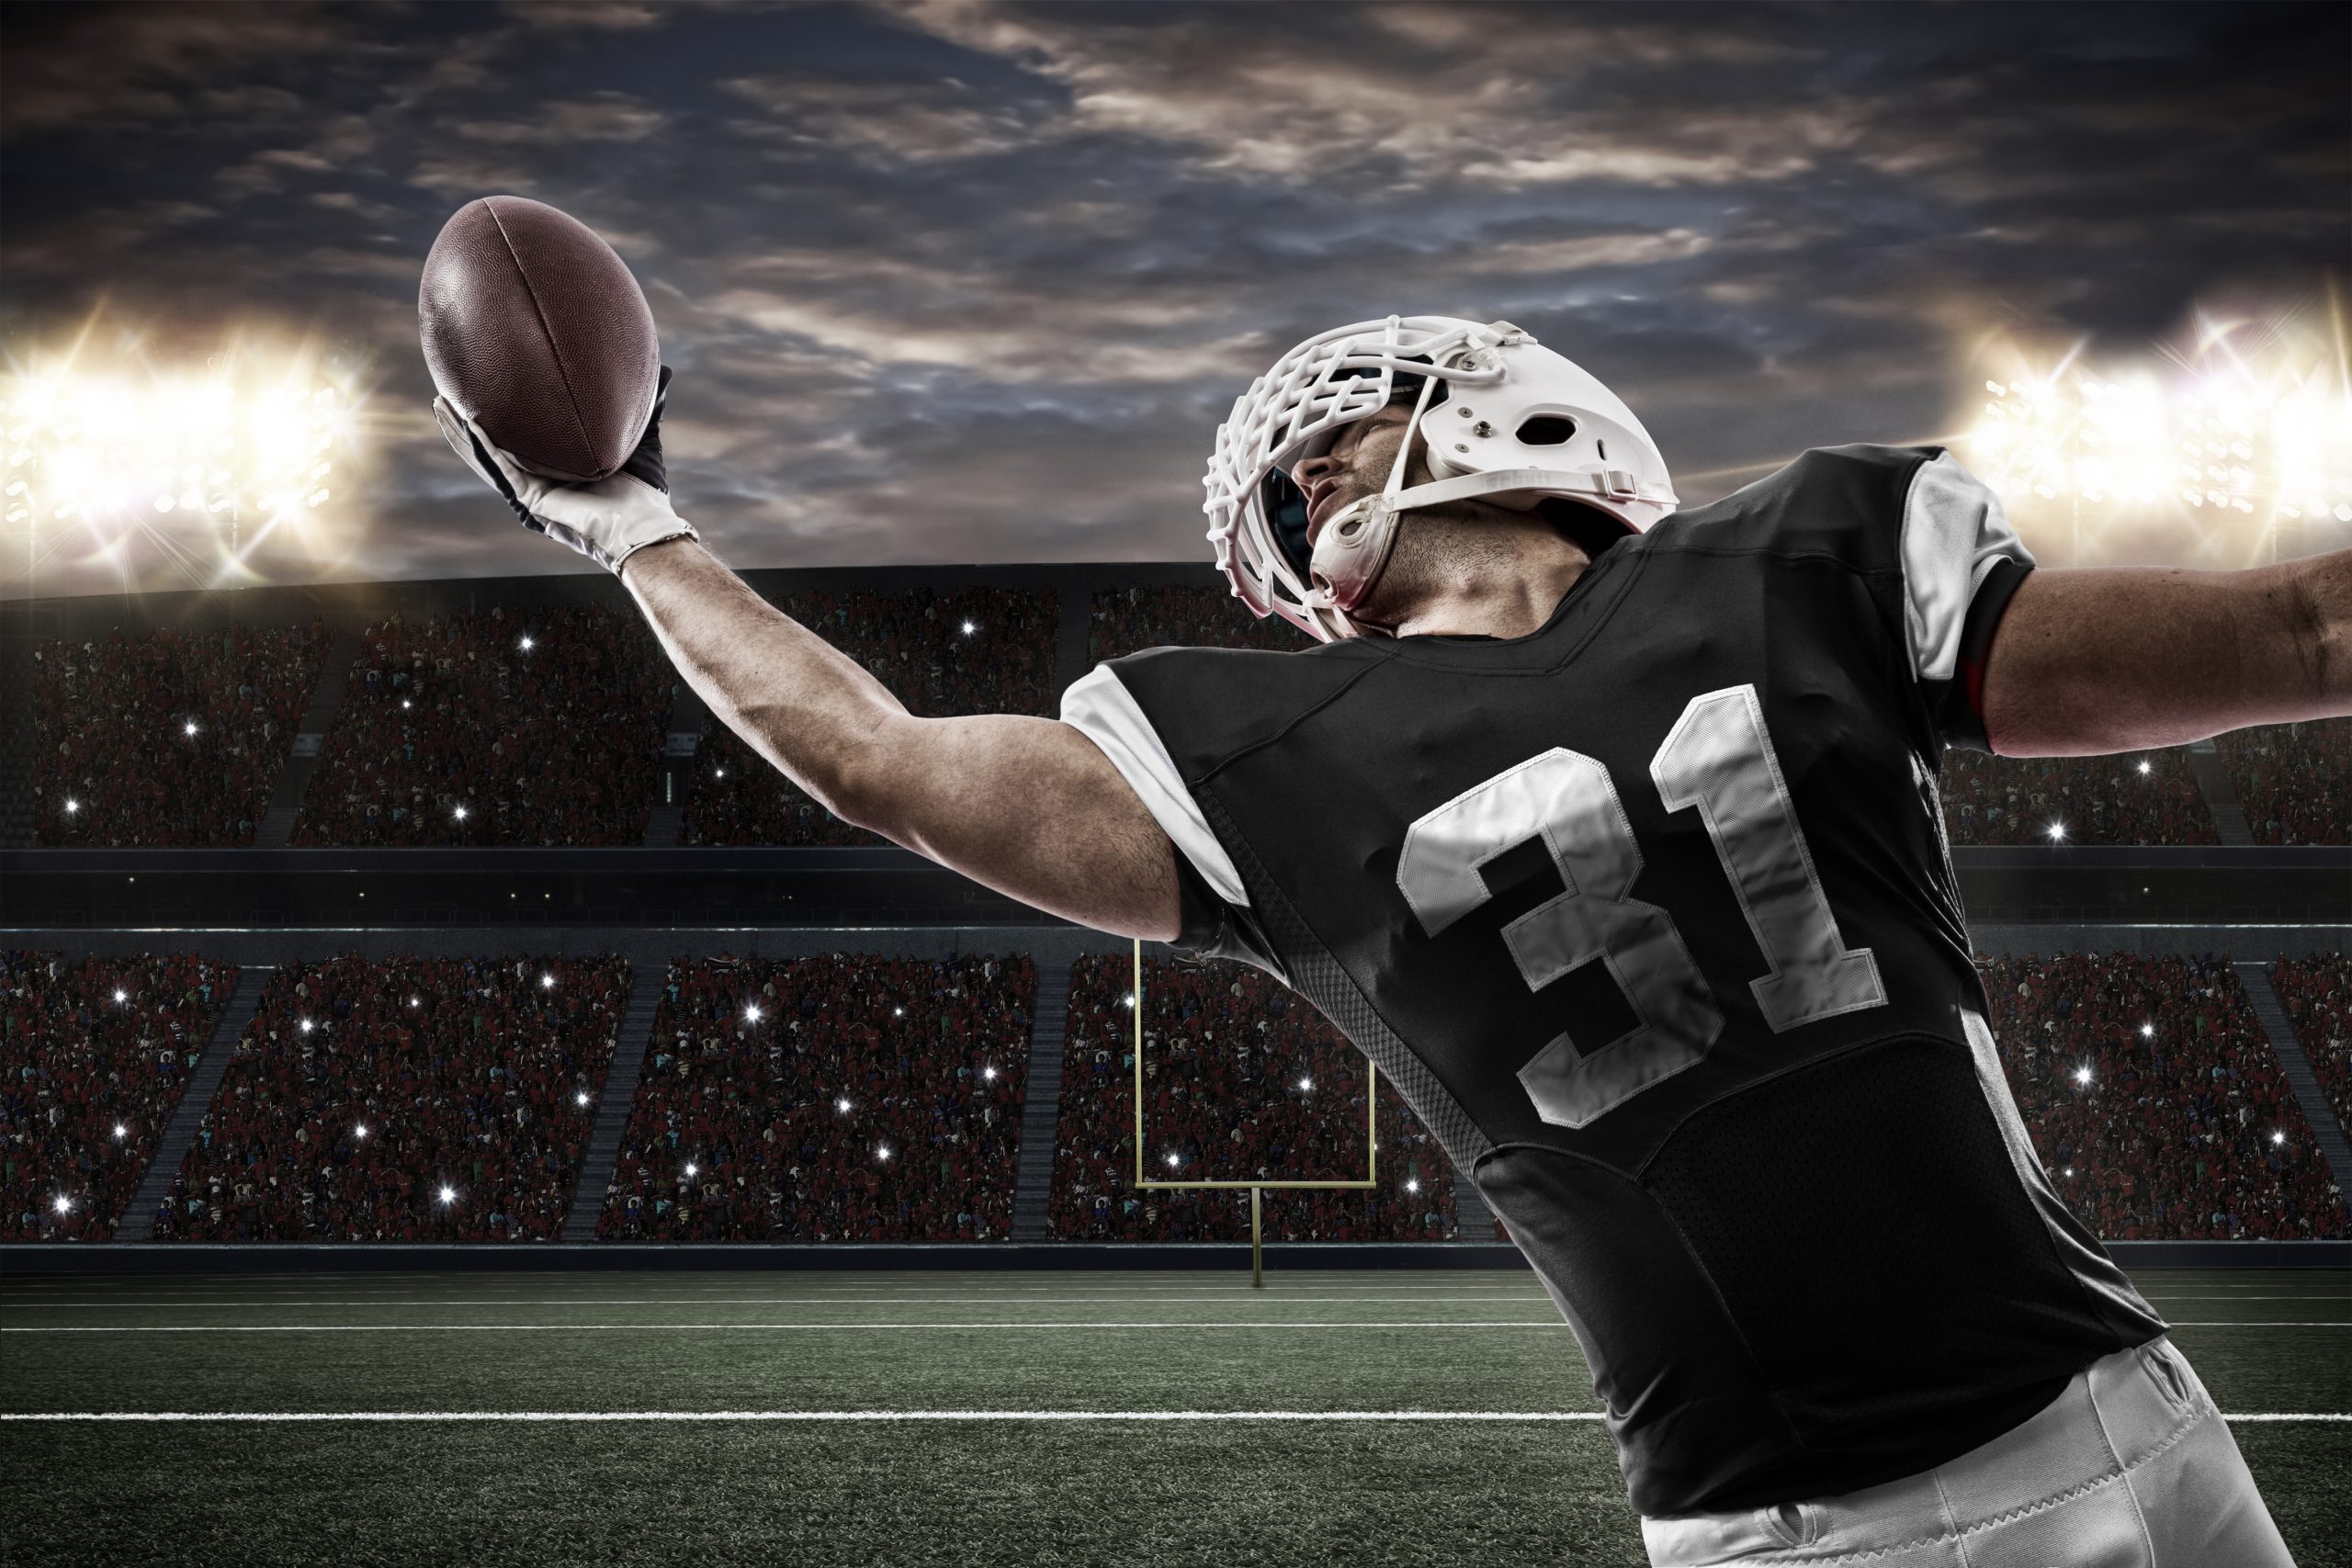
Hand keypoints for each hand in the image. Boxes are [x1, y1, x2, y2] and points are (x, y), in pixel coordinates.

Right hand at [433, 364, 698, 575]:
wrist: (642, 525)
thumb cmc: (644, 490)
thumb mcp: (638, 438)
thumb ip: (640, 409)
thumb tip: (660, 370)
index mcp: (557, 468)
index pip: (519, 437)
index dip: (500, 415)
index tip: (484, 386)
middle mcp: (539, 479)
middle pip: (491, 445)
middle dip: (465, 420)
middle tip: (444, 392)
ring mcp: (532, 492)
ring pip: (485, 456)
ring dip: (460, 432)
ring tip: (439, 404)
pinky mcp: (532, 501)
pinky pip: (501, 468)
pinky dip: (482, 445)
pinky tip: (467, 421)